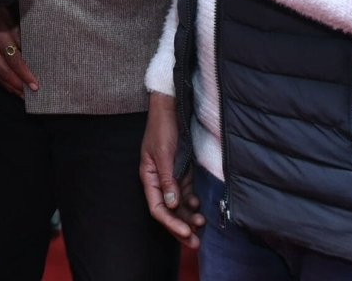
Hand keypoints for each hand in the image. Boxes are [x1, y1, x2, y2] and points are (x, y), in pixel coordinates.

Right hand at [0, 5, 37, 95]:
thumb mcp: (12, 17)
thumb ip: (20, 35)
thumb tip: (33, 53)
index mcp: (0, 36)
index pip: (14, 60)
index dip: (25, 74)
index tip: (35, 85)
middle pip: (4, 71)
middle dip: (18, 85)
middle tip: (31, 95)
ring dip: (10, 86)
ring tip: (22, 96)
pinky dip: (1, 81)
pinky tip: (9, 86)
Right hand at [141, 91, 202, 245]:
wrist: (171, 108)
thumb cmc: (163, 128)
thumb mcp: (164, 153)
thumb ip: (167, 179)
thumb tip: (171, 204)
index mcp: (149, 177)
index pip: (157, 208)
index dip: (171, 223)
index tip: (186, 232)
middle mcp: (159, 180)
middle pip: (168, 211)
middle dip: (180, 228)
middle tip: (196, 243)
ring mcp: (171, 177)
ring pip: (178, 205)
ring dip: (188, 217)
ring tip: (202, 224)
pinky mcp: (181, 172)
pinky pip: (186, 193)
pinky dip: (192, 203)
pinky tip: (200, 207)